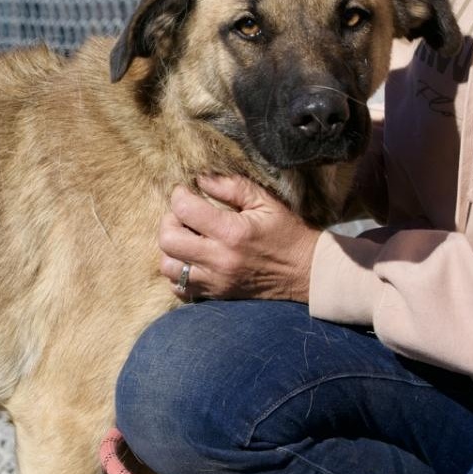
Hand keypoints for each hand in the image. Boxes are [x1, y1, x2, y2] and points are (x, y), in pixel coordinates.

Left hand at [158, 174, 318, 301]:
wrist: (305, 272)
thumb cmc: (286, 233)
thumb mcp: (266, 202)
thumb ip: (232, 187)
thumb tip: (200, 179)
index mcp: (232, 232)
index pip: (184, 210)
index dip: (179, 195)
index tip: (185, 192)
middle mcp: (218, 259)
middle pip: (168, 240)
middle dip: (169, 221)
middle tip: (183, 216)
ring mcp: (214, 280)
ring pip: (168, 266)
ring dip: (171, 249)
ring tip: (187, 238)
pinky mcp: (214, 294)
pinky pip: (178, 287)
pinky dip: (178, 273)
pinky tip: (191, 260)